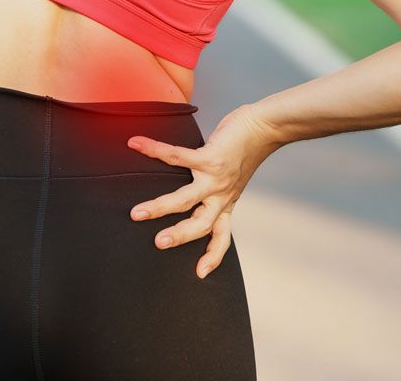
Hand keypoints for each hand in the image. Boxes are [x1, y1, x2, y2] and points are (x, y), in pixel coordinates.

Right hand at [128, 103, 282, 277]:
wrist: (264, 127)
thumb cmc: (243, 151)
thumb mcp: (232, 178)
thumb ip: (214, 187)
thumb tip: (190, 185)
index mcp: (226, 202)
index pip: (222, 236)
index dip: (213, 257)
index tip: (200, 273)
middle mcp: (222, 195)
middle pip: (200, 224)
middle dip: (179, 236)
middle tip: (158, 243)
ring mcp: (216, 178)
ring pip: (186, 199)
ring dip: (160, 207)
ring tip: (136, 213)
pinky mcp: (211, 157)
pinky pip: (178, 157)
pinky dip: (154, 150)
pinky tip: (137, 143)